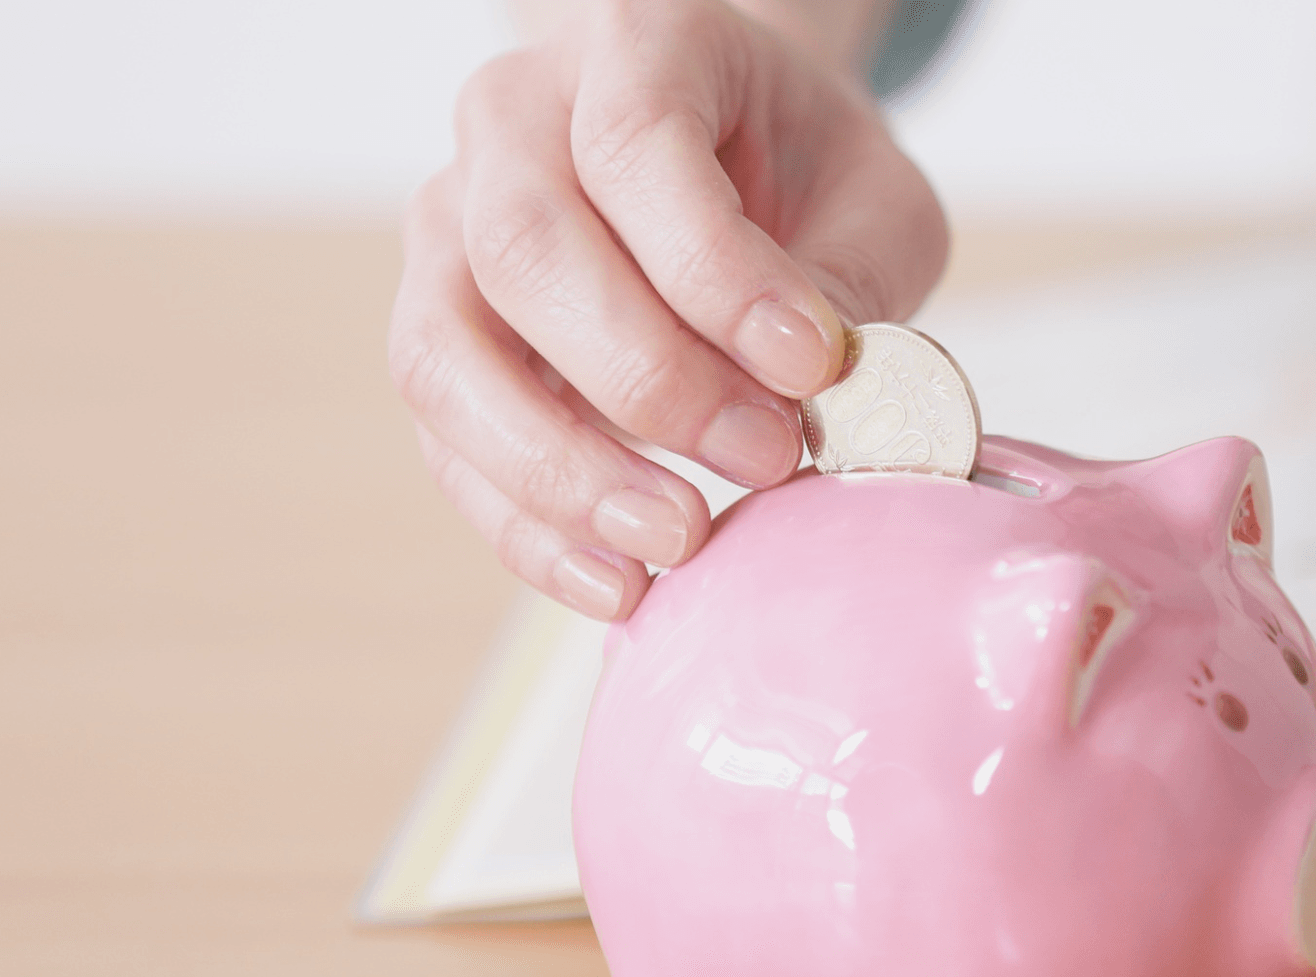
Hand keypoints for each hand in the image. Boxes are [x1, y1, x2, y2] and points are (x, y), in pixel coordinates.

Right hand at [391, 0, 947, 618]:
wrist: (735, 158)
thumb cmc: (806, 173)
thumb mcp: (874, 199)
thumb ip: (849, 281)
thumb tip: (814, 404)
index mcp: (632, 45)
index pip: (639, 148)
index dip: (719, 270)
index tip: (812, 364)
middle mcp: (512, 125)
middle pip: (525, 250)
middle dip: (650, 379)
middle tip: (770, 458)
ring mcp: (450, 230)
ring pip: (447, 354)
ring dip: (562, 467)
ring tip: (681, 540)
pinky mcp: (442, 338)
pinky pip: (447, 442)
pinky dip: (527, 526)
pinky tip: (616, 584)